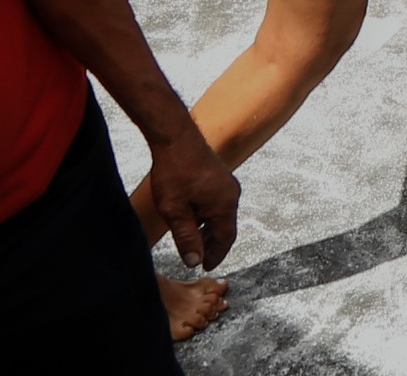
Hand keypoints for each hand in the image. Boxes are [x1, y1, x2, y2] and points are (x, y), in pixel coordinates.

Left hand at [137, 120, 240, 270]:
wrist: (176, 138)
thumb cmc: (175, 173)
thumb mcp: (176, 211)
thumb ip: (186, 238)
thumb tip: (193, 261)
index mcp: (225, 204)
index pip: (226, 238)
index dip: (216, 255)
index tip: (204, 267)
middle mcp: (231, 194)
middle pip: (225, 226)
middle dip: (211, 244)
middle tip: (197, 258)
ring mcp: (226, 183)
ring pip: (220, 214)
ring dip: (207, 230)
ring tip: (192, 241)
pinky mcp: (218, 176)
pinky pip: (217, 202)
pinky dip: (206, 215)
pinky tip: (191, 217)